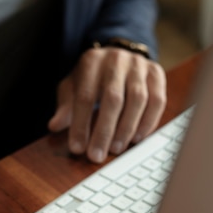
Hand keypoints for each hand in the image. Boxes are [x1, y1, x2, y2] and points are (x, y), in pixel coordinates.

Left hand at [48, 46, 166, 162]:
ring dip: (127, 128)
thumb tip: (54, 126)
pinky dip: (148, 122)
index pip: (85, 96)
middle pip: (113, 98)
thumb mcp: (73, 87)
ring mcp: (139, 65)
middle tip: (97, 155)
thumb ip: (66, 106)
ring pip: (138, 99)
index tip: (77, 148)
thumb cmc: (91, 78)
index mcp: (91, 61)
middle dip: (104, 131)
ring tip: (116, 149)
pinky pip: (157, 100)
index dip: (81, 124)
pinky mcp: (156, 73)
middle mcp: (117, 59)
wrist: (117, 57)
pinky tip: (137, 138)